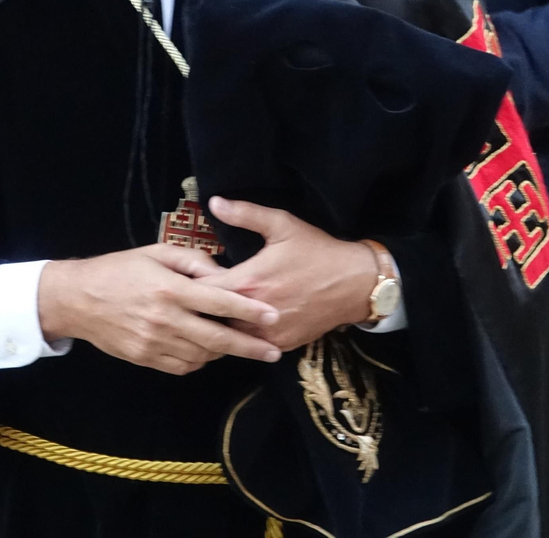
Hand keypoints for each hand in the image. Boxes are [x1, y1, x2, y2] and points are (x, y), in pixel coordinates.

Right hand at [37, 245, 281, 375]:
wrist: (77, 299)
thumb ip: (194, 262)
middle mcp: (165, 319)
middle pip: (217, 339)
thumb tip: (225, 275)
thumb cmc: (120, 269)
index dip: (250, 310)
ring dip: (224, 353)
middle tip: (274, 351)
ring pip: (202, 356)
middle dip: (250, 347)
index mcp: (170, 289)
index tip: (273, 316)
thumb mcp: (157, 252)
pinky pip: (182, 366)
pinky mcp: (145, 359)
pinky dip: (199, 361)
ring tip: (239, 346)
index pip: (220, 302)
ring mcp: (154, 343)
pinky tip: (207, 351)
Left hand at [197, 198, 379, 352]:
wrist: (356, 283)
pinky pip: (251, 343)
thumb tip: (214, 202)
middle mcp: (253, 313)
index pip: (200, 289)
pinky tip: (244, 319)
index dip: (192, 281)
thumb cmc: (317, 251)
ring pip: (229, 333)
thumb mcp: (282, 224)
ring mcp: (268, 333)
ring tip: (219, 307)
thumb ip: (245, 213)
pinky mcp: (280, 345)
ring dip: (223, 320)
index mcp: (247, 282)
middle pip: (211, 315)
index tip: (193, 273)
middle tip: (200, 293)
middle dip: (203, 303)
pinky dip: (244, 332)